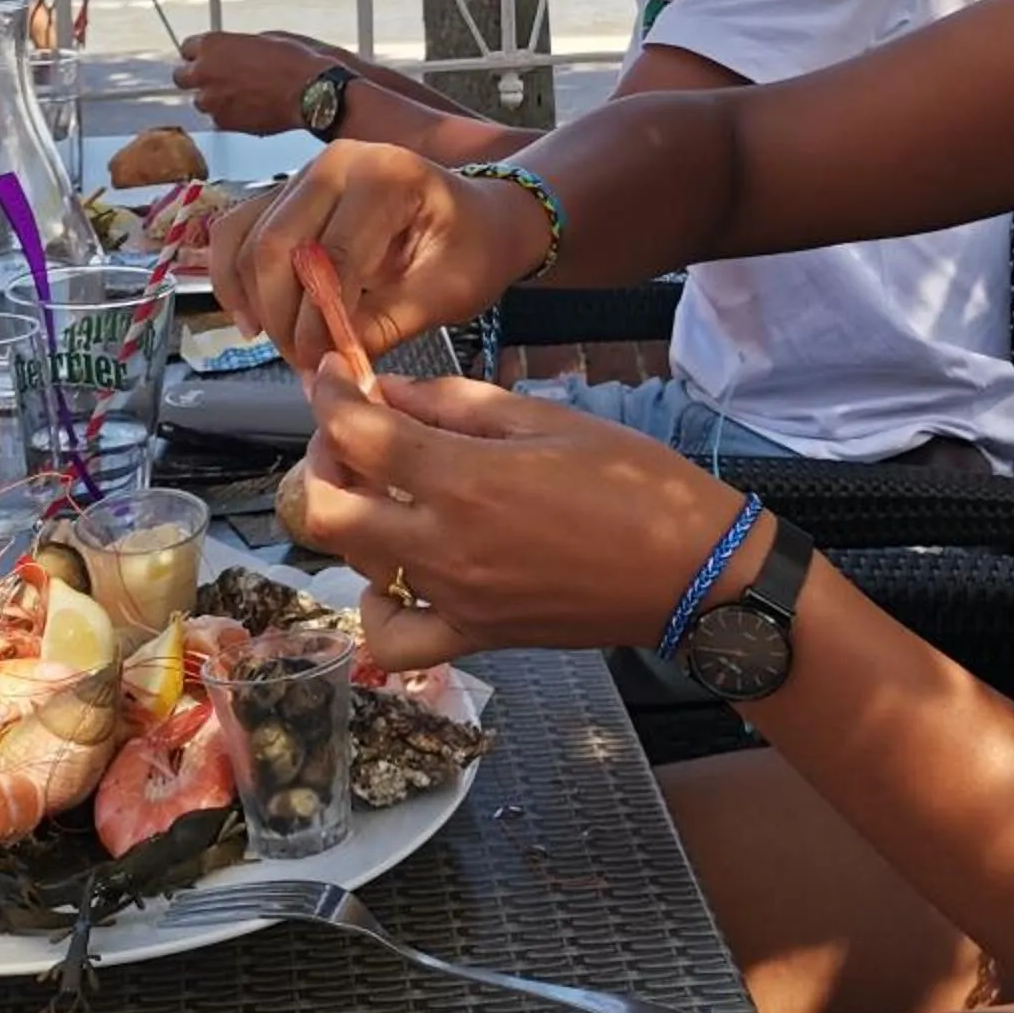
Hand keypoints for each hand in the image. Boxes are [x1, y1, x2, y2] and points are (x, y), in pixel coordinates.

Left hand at [172, 31, 332, 136]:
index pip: (187, 49)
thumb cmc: (295, 63)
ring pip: (201, 101)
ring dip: (215, 98)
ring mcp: (212, 101)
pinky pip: (219, 119)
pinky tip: (251, 108)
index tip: (205, 58)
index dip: (199, 54)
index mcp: (212, 45)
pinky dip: (230, 115)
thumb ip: (238, 47)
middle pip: (182, 78)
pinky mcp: (225, 123)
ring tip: (242, 96)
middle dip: (196, 78)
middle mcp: (205, 72)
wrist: (312, 93)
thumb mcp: (264, 39)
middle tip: (215, 79)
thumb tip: (236, 54)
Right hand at [212, 141, 552, 374]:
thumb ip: (389, 323)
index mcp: (383, 175)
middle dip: (282, 316)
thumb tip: (332, 360)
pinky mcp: (286, 194)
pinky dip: (235, 280)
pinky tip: (253, 322)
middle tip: (306, 364)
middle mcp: (334, 162)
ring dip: (257, 303)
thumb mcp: (448, 292)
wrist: (481, 218)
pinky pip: (236, 232)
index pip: (330, 256)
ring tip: (290, 348)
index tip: (329, 366)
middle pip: (274, 245)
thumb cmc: (474, 248)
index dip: (319, 321)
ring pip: (248, 241)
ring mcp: (304, 174)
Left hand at [295, 365, 747, 670]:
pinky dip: (375, 608)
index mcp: (464, 478)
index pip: (355, 433)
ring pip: (352, 563)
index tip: (329, 372)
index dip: (327, 393)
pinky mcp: (475, 636)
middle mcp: (443, 545)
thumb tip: (389, 392)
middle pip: (325, 508)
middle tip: (348, 432)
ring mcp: (454, 598)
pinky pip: (394, 640)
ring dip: (347, 517)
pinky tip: (390, 576)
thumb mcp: (549, 418)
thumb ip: (458, 404)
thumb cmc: (636, 482)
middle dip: (320, 459)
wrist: (692, 572)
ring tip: (377, 487)